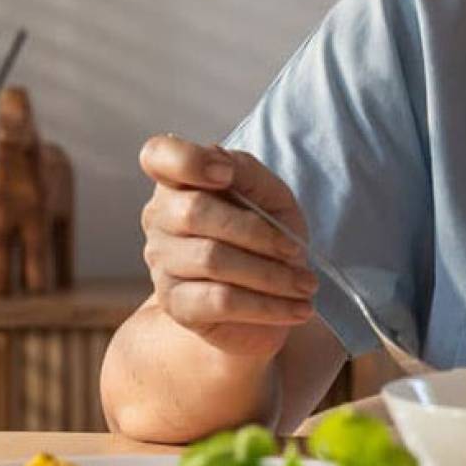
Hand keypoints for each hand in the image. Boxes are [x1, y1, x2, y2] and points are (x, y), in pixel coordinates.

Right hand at [139, 134, 317, 357]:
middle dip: (258, 231)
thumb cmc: (266, 236)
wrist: (263, 299)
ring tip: (306, 285)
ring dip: (271, 274)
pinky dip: (267, 305)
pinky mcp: (176, 304)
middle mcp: (161, 218)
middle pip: (195, 211)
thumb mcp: (269, 196)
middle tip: (296, 250)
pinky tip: (296, 309)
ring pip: (213, 259)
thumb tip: (224, 166)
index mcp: (180, 181)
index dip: (187, 161)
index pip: (158, 156)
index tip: (226, 174)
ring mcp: (162, 263)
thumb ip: (247, 173)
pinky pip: (220, 300)